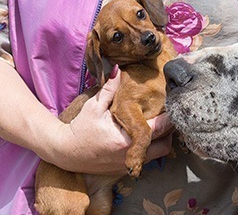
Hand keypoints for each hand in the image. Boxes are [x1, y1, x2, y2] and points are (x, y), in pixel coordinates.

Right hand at [49, 67, 173, 174]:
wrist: (65, 151)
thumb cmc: (80, 128)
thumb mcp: (94, 106)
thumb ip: (110, 89)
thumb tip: (118, 69)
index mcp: (126, 139)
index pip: (159, 129)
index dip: (169, 117)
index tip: (173, 106)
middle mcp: (131, 155)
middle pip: (165, 145)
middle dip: (169, 132)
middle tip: (168, 116)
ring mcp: (129, 164)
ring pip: (158, 155)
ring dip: (161, 141)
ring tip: (158, 125)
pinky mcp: (125, 169)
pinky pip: (147, 159)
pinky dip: (150, 149)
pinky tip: (145, 136)